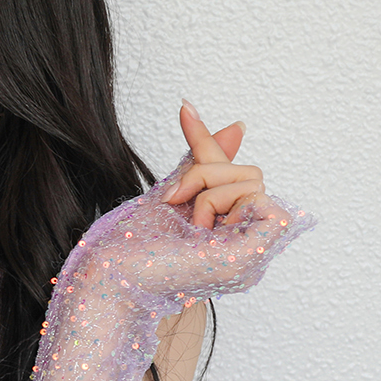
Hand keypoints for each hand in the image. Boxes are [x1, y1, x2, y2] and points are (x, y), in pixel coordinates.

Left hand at [62, 98, 312, 311]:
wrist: (117, 273)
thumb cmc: (135, 246)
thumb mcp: (175, 191)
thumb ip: (205, 163)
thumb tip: (240, 126)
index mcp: (224, 231)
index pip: (230, 175)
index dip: (206, 141)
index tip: (183, 107)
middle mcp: (243, 243)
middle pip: (250, 173)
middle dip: (207, 174)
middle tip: (174, 199)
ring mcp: (254, 253)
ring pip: (254, 183)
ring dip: (210, 194)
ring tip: (190, 228)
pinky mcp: (256, 255)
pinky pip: (263, 201)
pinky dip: (226, 206)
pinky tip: (208, 233)